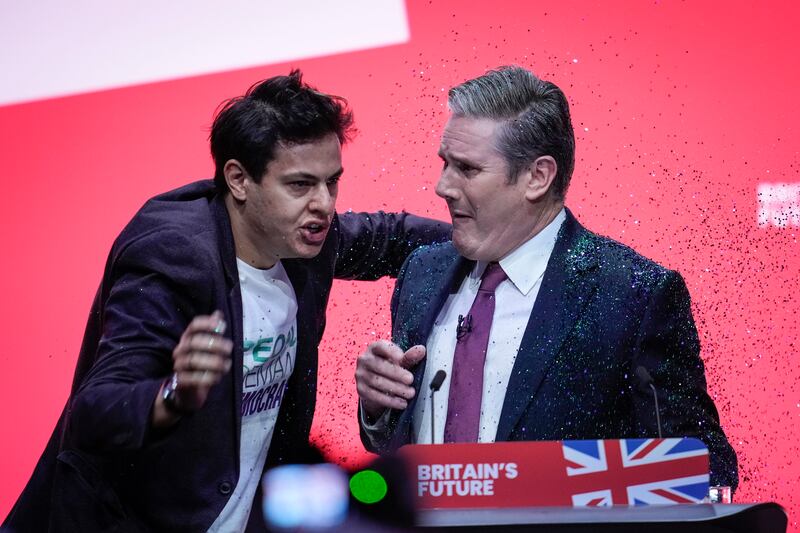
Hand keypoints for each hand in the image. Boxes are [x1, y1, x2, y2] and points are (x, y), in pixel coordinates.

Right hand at [153, 311, 232, 425]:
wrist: (188, 392)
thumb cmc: (201, 365)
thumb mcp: (208, 348)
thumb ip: (213, 332)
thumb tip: (218, 313)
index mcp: (187, 339)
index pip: (193, 326)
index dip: (206, 323)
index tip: (222, 327)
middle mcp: (180, 350)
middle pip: (194, 342)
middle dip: (214, 344)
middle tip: (229, 348)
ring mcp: (178, 366)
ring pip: (193, 361)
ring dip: (214, 362)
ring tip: (227, 365)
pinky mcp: (180, 382)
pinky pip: (192, 378)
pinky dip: (207, 378)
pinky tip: (218, 377)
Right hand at [355, 339, 425, 419]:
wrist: (375, 381)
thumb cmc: (389, 365)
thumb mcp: (399, 360)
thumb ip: (409, 356)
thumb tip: (421, 350)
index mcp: (374, 348)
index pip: (380, 346)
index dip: (390, 351)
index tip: (401, 357)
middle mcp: (364, 360)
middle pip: (378, 365)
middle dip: (396, 373)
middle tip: (410, 379)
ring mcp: (361, 375)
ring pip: (377, 382)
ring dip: (395, 388)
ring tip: (410, 392)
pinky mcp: (361, 389)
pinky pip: (375, 396)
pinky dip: (390, 400)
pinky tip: (401, 402)